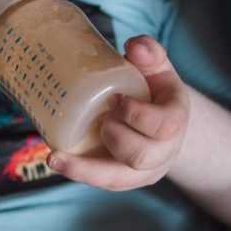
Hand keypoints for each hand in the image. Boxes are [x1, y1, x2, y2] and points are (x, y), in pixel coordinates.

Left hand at [46, 35, 189, 190]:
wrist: (160, 121)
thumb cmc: (153, 90)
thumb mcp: (157, 68)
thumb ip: (149, 53)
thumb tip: (134, 46)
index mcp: (175, 120)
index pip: (165, 125)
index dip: (137, 115)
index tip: (115, 99)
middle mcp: (164, 151)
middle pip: (141, 155)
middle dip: (116, 137)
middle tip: (101, 119)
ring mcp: (144, 170)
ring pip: (119, 179)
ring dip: (86, 167)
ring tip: (57, 154)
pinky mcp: (126, 180)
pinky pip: (104, 183)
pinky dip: (79, 173)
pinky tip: (55, 160)